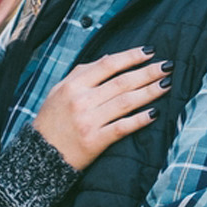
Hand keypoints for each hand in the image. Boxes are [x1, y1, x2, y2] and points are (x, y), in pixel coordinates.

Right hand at [32, 48, 167, 171]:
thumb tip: (108, 58)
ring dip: (149, 92)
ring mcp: (89, 121)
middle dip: (148, 72)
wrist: (38, 154)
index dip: (131, 57)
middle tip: (168, 66)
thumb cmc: (51, 121)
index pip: (107, 64)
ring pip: (126, 102)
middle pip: (122, 82)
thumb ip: (81, 73)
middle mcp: (82, 101)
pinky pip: (122, 127)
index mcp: (73, 85)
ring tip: (167, 84)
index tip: (149, 52)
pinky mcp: (95, 141)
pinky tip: (155, 113)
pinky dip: (140, 120)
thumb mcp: (58, 90)